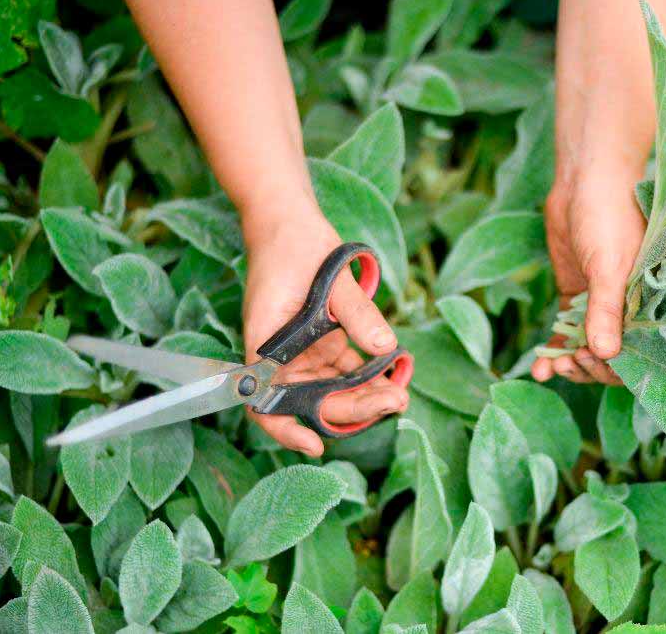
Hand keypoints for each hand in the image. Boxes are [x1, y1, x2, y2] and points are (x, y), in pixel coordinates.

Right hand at [240, 205, 406, 455]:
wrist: (288, 219)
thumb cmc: (296, 244)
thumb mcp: (331, 277)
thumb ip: (357, 313)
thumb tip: (386, 348)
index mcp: (267, 342)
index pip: (265, 400)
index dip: (286, 429)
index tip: (316, 445)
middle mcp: (280, 355)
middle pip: (310, 400)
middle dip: (352, 408)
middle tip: (395, 402)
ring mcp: (301, 351)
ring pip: (330, 390)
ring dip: (363, 396)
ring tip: (400, 394)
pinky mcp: (320, 342)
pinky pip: (343, 371)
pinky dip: (366, 376)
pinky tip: (395, 373)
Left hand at [531, 164, 645, 384]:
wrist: (584, 182)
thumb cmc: (610, 217)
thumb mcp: (609, 265)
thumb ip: (607, 309)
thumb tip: (606, 354)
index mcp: (650, 303)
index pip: (641, 352)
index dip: (617, 367)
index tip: (592, 360)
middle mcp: (628, 309)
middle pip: (612, 359)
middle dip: (590, 369)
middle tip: (570, 362)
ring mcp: (599, 305)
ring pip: (587, 351)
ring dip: (570, 366)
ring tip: (552, 369)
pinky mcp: (576, 296)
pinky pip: (567, 334)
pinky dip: (555, 353)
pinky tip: (538, 371)